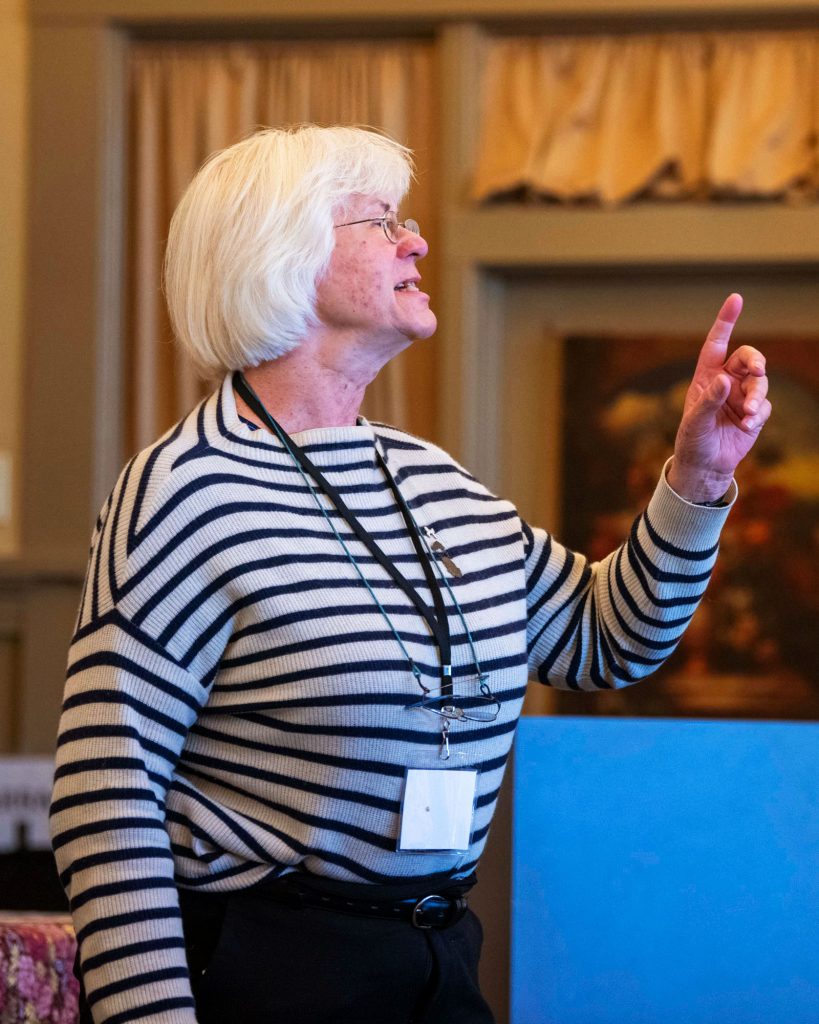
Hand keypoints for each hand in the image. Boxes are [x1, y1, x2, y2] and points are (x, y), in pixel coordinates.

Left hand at [667, 293, 770, 502]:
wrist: (705, 466)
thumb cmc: (693, 440)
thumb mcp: (695, 422)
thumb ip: (709, 401)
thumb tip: (724, 380)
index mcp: (706, 377)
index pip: (716, 344)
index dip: (726, 321)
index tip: (736, 299)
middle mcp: (725, 382)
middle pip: (747, 358)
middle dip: (755, 361)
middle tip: (758, 370)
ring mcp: (741, 396)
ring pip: (759, 382)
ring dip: (757, 394)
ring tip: (749, 413)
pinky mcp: (754, 413)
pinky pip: (764, 405)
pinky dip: (759, 413)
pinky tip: (749, 425)